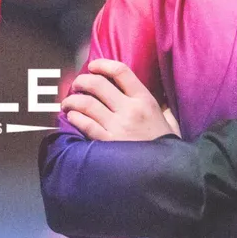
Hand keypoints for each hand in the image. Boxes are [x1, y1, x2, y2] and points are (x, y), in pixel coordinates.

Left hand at [61, 59, 177, 140]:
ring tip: (68, 102)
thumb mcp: (168, 119)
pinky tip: (72, 116)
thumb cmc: (167, 146)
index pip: (120, 71)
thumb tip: (153, 98)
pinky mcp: (108, 143)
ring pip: (87, 104)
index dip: (103, 64)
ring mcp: (118, 126)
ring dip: (73, 100)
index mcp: (145, 99)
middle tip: (77, 84)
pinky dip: (75, 117)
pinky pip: (85, 125)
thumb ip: (160, 106)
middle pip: (98, 84)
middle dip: (82, 81)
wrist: (167, 172)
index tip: (93, 65)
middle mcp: (130, 110)